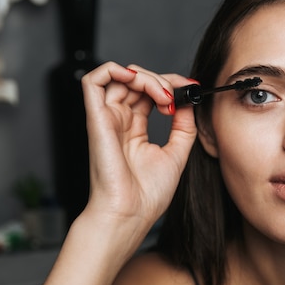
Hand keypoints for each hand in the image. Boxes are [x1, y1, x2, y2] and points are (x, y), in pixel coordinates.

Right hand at [81, 62, 196, 231]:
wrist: (130, 214)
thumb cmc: (146, 195)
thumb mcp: (176, 154)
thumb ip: (183, 126)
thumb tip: (189, 102)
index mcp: (134, 130)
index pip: (148, 93)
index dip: (169, 84)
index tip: (190, 90)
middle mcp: (119, 121)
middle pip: (135, 81)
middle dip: (161, 80)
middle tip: (176, 98)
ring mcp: (106, 118)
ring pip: (119, 76)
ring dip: (145, 77)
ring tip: (162, 96)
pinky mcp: (96, 118)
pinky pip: (93, 80)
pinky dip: (114, 70)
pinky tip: (136, 81)